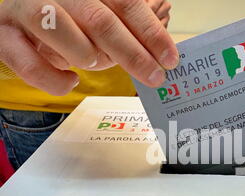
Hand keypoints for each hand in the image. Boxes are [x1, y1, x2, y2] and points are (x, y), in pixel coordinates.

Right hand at [0, 0, 178, 94]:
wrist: (10, 9)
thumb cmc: (64, 16)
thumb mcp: (95, 13)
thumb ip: (121, 26)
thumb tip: (156, 54)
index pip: (126, 4)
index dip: (151, 33)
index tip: (170, 59)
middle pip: (100, 21)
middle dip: (133, 54)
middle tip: (155, 77)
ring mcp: (25, 10)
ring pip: (61, 31)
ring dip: (87, 56)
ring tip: (96, 62)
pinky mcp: (4, 36)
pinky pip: (29, 64)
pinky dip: (54, 80)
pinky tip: (70, 81)